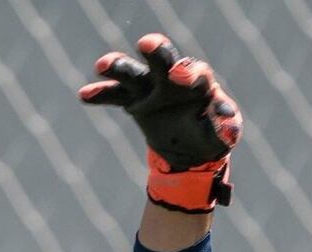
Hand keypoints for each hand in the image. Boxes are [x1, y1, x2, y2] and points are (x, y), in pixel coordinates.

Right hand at [79, 33, 241, 212]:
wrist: (190, 147)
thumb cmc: (210, 133)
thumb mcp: (224, 134)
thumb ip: (225, 128)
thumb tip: (227, 126)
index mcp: (198, 83)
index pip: (194, 71)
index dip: (187, 71)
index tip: (179, 76)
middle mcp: (172, 78)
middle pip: (164, 59)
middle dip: (157, 51)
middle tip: (147, 44)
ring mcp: (149, 87)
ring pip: (133, 72)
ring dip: (118, 66)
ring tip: (102, 66)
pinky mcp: (132, 100)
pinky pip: (114, 94)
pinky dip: (101, 94)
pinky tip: (85, 95)